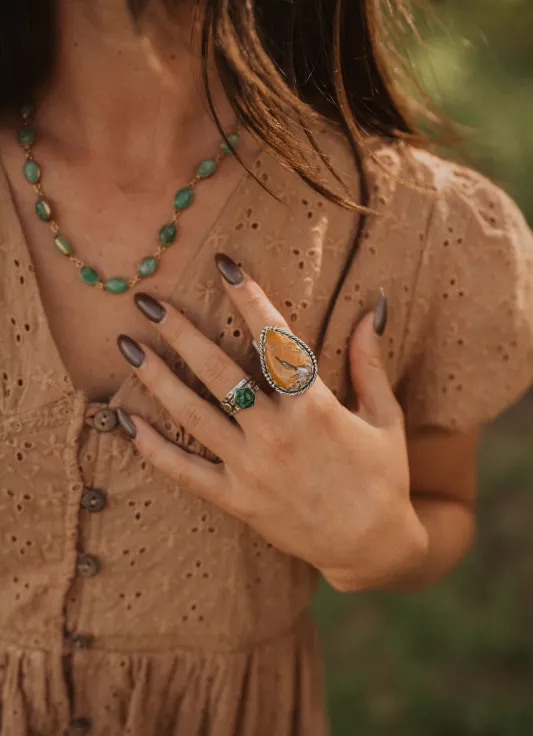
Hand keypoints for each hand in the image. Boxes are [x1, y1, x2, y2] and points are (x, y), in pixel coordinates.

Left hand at [116, 254, 427, 591]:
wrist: (372, 547)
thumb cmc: (383, 476)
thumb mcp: (385, 416)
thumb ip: (369, 362)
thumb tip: (372, 307)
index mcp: (316, 406)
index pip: (275, 339)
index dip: (249, 298)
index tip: (224, 266)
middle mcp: (277, 433)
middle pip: (218, 372)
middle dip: (181, 331)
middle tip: (148, 302)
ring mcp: (252, 469)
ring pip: (193, 415)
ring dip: (157, 378)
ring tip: (127, 346)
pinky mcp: (237, 501)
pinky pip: (185, 472)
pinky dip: (152, 448)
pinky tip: (125, 421)